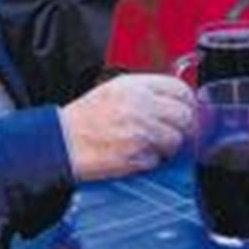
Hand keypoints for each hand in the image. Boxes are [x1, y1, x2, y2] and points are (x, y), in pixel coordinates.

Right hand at [60, 74, 194, 180]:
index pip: (180, 89)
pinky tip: (136, 156)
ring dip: (167, 147)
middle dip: (181, 126)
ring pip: (175, 140)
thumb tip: (173, 99)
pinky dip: (151, 162)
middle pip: (184, 115)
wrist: (61, 142)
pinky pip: (159, 160)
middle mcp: (141, 106)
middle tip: (171, 132)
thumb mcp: (115, 90)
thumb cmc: (85, 118)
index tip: (185, 109)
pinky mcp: (136, 156)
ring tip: (150, 146)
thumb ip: (145, 91)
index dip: (187, 102)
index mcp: (136, 86)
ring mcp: (140, 132)